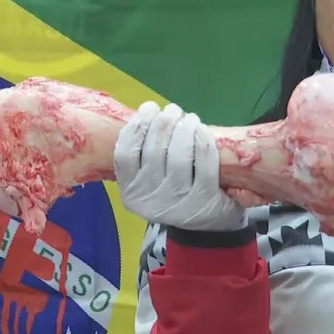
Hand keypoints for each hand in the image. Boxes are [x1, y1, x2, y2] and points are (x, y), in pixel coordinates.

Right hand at [114, 102, 245, 230]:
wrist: (208, 225)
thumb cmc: (175, 192)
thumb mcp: (151, 181)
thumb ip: (145, 155)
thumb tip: (147, 114)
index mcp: (131, 191)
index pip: (125, 154)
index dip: (136, 127)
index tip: (148, 108)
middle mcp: (149, 199)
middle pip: (153, 151)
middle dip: (164, 122)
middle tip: (172, 110)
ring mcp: (177, 202)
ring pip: (178, 156)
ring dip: (185, 128)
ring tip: (189, 118)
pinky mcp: (204, 200)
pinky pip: (203, 164)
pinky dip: (203, 141)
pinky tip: (202, 130)